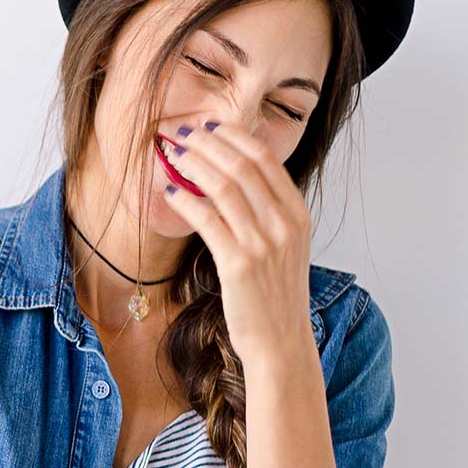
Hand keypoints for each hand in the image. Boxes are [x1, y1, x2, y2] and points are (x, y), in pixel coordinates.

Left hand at [162, 121, 314, 362]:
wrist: (281, 343)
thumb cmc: (276, 293)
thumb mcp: (285, 246)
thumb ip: (268, 211)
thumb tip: (231, 176)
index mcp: (298, 213)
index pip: (265, 158)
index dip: (234, 135)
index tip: (210, 125)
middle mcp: (284, 223)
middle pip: (241, 164)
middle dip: (207, 141)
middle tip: (182, 132)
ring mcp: (263, 243)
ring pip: (222, 185)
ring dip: (192, 163)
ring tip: (172, 154)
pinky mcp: (238, 263)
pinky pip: (206, 219)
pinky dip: (185, 200)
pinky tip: (170, 193)